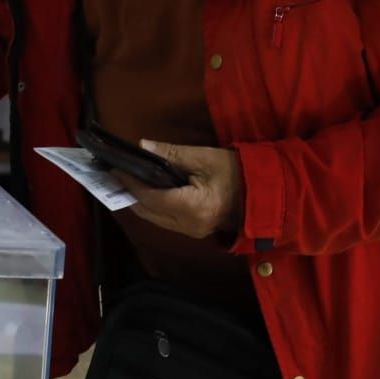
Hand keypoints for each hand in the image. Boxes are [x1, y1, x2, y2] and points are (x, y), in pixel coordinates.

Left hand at [118, 140, 245, 240]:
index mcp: (193, 207)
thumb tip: (143, 146)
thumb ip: (172, 153)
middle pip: (148, 211)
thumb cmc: (238, 172)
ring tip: (125, 181)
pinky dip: (152, 207)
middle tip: (114, 174)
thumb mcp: (205, 157)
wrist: (265, 194)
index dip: (130, 183)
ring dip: (139, 201)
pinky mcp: (195, 231)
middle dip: (129, 193)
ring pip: (154, 218)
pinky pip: (165, 220)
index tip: (115, 168)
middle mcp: (189, 225)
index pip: (150, 196)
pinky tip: (144, 192)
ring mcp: (192, 232)